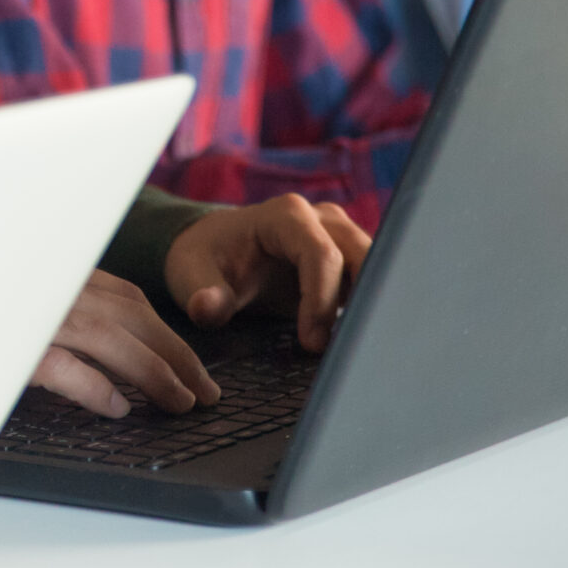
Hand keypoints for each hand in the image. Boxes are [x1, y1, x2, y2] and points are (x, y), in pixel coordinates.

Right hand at [30, 268, 220, 417]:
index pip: (126, 298)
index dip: (166, 334)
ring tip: (181, 403)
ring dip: (153, 371)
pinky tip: (119, 408)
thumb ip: (69, 328)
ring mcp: (30, 317)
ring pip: (106, 335)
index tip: (191, 365)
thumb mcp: (31, 316)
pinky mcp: (12, 349)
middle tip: (207, 392)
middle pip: (129, 314)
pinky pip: (62, 366)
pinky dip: (96, 387)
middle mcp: (51, 290)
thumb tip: (117, 372)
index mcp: (61, 280)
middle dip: (177, 355)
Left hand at [163, 193, 370, 353]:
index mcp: (286, 215)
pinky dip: (370, 311)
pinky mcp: (348, 260)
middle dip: (361, 304)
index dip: (321, 301)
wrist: (212, 248)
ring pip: (377, 270)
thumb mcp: (190, 274)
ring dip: (371, 308)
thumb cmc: (203, 257)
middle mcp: (322, 219)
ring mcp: (339, 236)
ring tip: (360, 351)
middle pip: (363, 257)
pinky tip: (361, 344)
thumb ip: (202, 294)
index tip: (311, 343)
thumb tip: (208, 308)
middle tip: (350, 352)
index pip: (322, 255)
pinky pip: (372, 283)